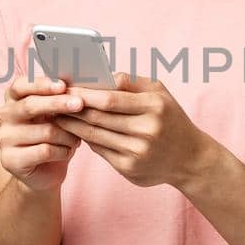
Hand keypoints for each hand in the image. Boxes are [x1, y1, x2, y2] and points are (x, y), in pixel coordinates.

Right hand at [0, 74, 85, 191]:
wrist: (45, 172)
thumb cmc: (54, 136)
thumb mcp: (57, 113)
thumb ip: (59, 97)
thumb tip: (77, 81)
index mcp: (12, 98)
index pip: (21, 85)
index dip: (41, 84)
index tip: (63, 85)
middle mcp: (4, 115)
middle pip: (30, 106)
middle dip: (58, 104)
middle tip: (80, 104)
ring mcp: (4, 138)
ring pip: (44, 131)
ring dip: (68, 135)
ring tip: (77, 139)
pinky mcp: (9, 160)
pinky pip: (44, 151)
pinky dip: (63, 151)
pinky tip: (68, 152)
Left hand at [52, 71, 213, 188]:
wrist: (190, 158)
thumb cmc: (170, 119)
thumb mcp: (160, 94)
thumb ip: (131, 82)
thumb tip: (99, 75)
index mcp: (154, 107)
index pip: (110, 99)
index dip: (85, 93)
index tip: (67, 87)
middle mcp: (147, 131)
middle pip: (99, 117)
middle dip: (73, 108)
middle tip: (54, 100)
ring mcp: (138, 153)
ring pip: (95, 135)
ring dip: (72, 125)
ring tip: (58, 115)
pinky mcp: (130, 169)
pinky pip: (100, 150)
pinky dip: (85, 139)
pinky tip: (75, 131)